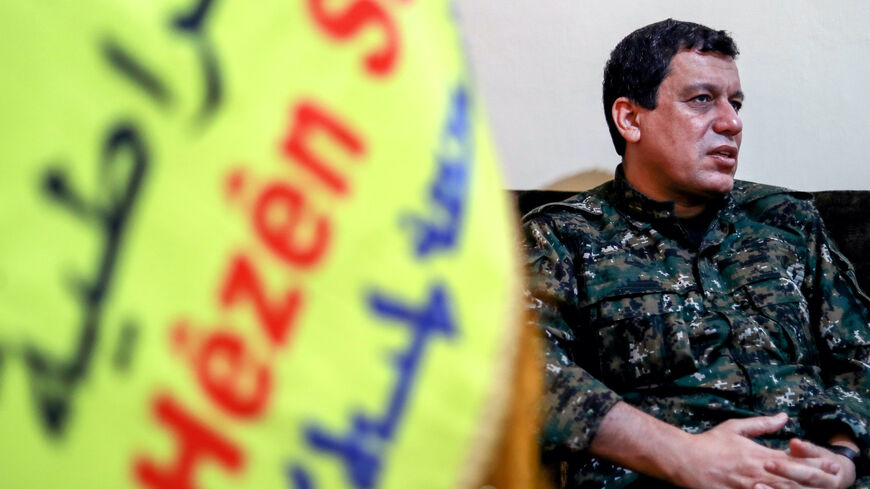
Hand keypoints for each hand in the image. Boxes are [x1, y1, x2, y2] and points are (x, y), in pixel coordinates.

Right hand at [673, 413, 840, 488]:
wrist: (685, 459)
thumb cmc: (709, 443)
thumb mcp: (735, 427)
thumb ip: (761, 424)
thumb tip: (783, 417)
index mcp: (757, 454)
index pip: (791, 458)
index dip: (812, 461)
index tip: (828, 461)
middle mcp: (756, 472)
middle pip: (791, 479)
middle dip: (813, 479)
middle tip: (831, 478)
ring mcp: (748, 487)